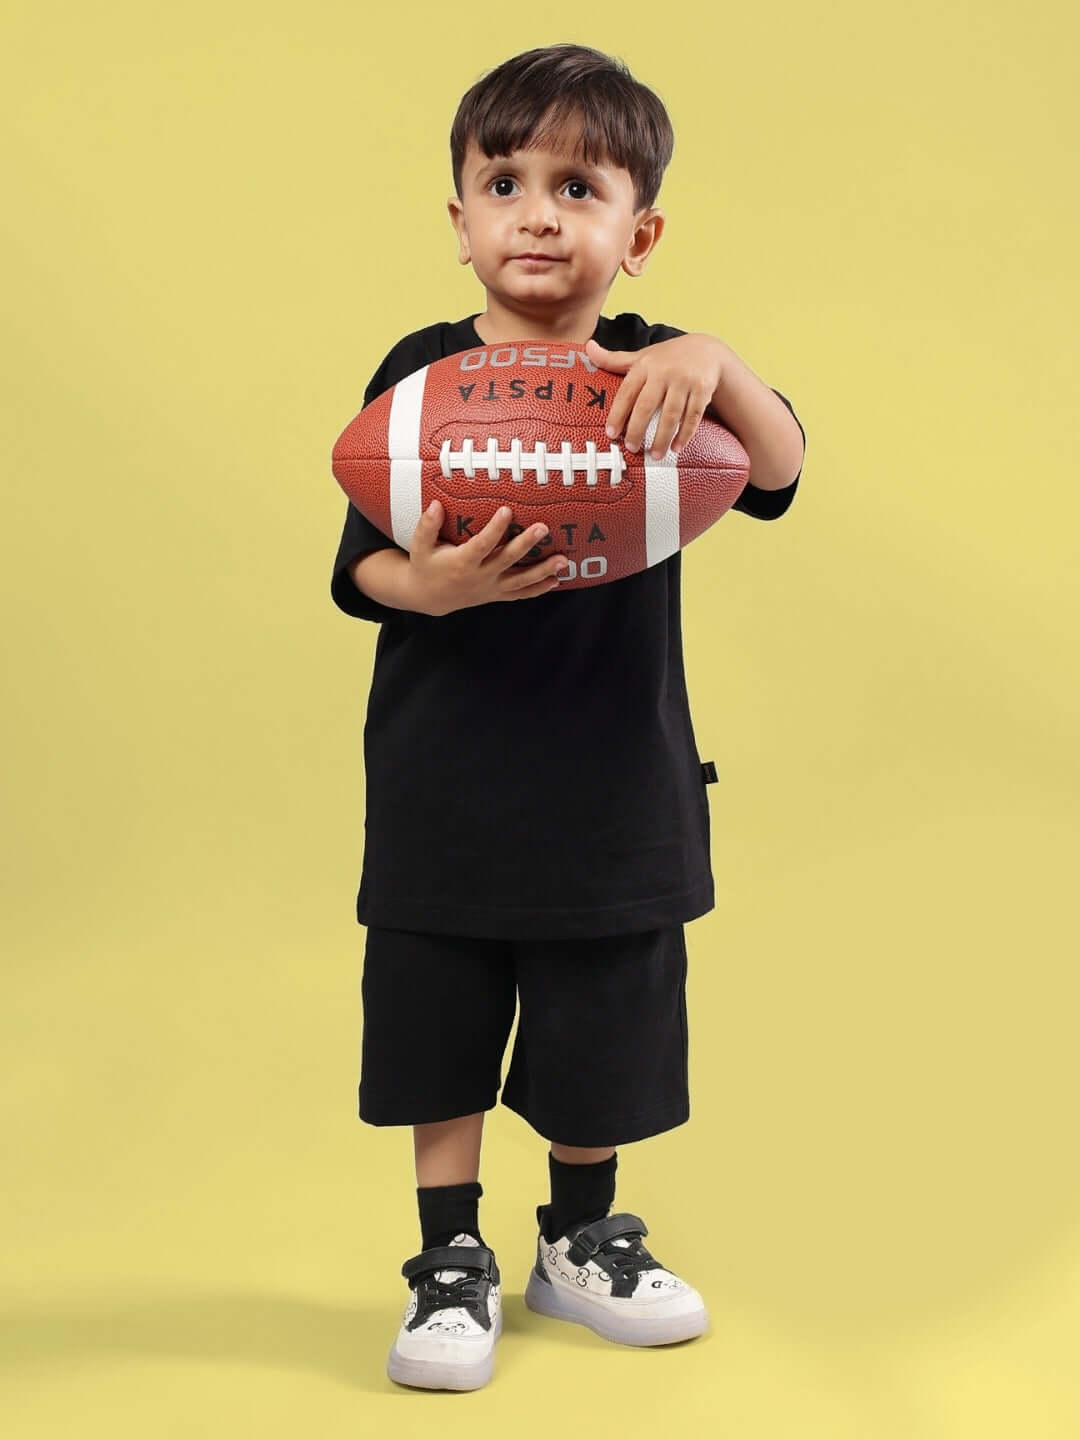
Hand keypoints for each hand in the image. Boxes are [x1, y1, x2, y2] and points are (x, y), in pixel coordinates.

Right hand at [407, 501, 568, 615]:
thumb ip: (427, 525)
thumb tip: (435, 504)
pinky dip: (537, 589)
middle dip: (526, 544)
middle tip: (543, 528)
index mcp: (462, 562)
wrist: (429, 596)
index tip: (507, 510)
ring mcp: (490, 587)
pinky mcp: (496, 594)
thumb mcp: (419, 546)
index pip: (482, 544)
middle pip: (507, 560)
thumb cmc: (426, 565)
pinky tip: (555, 581)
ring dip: (542, 571)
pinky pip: (520, 594)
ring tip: (563, 561)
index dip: (495, 529)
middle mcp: (480, 576)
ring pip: (520, 580)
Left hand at [584, 333, 726, 460]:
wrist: (707, 350)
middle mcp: (664, 371)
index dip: (617, 414)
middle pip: (647, 405)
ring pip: (671, 414)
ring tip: (655, 455)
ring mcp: (684, 380)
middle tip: (632, 448)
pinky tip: (676, 448)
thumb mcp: (642, 356)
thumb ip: (614, 359)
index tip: (611, 434)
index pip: (627, 392)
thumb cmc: (668, 358)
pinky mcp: (703, 389)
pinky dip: (684, 434)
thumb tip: (588, 347)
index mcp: (645, 365)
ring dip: (662, 438)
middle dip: (637, 429)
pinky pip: (692, 416)